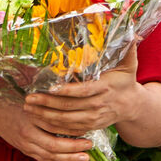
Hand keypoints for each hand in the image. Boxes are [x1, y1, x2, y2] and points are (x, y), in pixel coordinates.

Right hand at [0, 103, 91, 160]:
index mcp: (30, 117)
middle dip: (73, 147)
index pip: (54, 125)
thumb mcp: (31, 100)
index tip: (86, 128)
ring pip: (49, 155)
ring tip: (84, 158)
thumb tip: (73, 104)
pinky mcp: (25, 151)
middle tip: (89, 145)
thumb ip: (48, 104)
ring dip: (68, 158)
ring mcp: (25, 145)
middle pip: (52, 144)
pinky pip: (42, 160)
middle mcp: (27, 133)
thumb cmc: (16, 103)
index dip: (71, 129)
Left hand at [23, 47, 143, 136]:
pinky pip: (69, 129)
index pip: (83, 91)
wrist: (132, 106)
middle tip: (29, 98)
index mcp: (105, 88)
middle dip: (48, 103)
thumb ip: (128, 48)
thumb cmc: (126, 81)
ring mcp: (94, 119)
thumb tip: (131, 31)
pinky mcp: (90, 126)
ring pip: (66, 120)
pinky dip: (53, 126)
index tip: (50, 87)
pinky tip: (38, 120)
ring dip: (46, 115)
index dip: (66, 90)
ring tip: (29, 108)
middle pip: (70, 106)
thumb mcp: (130, 64)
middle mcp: (98, 106)